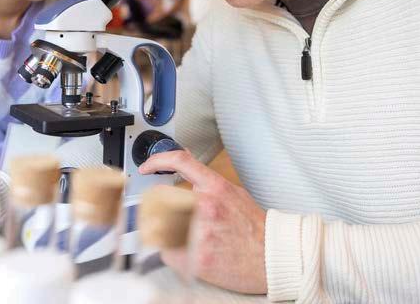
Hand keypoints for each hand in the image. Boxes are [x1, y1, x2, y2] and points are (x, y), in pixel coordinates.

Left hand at [139, 150, 267, 293]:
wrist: (272, 256)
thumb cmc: (253, 227)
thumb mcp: (233, 193)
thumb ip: (206, 181)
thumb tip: (184, 163)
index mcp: (216, 188)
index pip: (181, 162)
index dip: (159, 160)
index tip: (147, 167)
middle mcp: (206, 207)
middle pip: (162, 202)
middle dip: (163, 212)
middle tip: (174, 222)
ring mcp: (200, 233)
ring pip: (162, 229)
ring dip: (169, 234)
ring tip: (189, 240)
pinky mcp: (196, 258)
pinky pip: (168, 253)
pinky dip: (174, 254)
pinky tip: (191, 254)